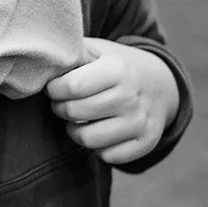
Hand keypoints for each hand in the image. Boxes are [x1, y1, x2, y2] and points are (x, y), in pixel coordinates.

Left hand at [46, 38, 179, 164]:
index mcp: (118, 69)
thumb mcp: (98, 50)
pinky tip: (97, 131)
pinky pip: (109, 156)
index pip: (71, 87)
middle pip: (75, 112)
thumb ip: (73, 53)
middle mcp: (131, 97)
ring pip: (88, 139)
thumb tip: (46, 61)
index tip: (53, 87)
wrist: (161, 84)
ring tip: (75, 119)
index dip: (54, 89)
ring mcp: (140, 122)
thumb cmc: (116, 66)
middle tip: (62, 103)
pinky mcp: (147, 142)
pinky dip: (97, 147)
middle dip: (60, 108)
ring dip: (74, 130)